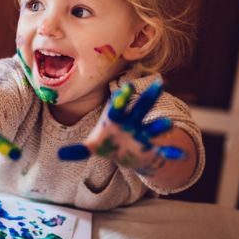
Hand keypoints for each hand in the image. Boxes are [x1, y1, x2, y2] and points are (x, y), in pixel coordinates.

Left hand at [57, 79, 184, 174]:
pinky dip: (171, 153)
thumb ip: (79, 150)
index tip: (126, 88)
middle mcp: (133, 123)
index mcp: (117, 118)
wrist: (127, 154)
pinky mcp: (152, 149)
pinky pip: (163, 151)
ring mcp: (144, 134)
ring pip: (154, 128)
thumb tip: (59, 154)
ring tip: (167, 124)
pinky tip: (180, 155)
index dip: (122, 98)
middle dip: (149, 97)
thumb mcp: (93, 146)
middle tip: (160, 83)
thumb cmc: (109, 143)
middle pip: (141, 108)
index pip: (118, 105)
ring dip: (160, 126)